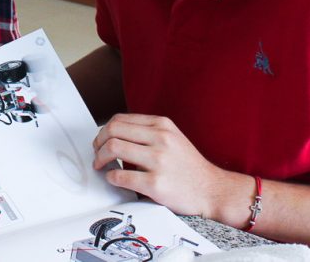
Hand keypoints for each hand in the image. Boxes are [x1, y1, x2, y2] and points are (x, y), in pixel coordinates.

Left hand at [93, 113, 237, 221]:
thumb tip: (115, 134)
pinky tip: (114, 179)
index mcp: (162, 125)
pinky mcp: (155, 183)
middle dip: (98, 143)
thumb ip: (147, 133)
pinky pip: (120, 175)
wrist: (213, 190)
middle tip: (97, 154)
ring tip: (102, 166)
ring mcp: (158, 160)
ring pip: (113, 148)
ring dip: (100, 158)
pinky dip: (111, 177)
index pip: (120, 119)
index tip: (101, 141)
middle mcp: (160, 138)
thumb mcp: (172, 138)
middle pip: (112, 130)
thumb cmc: (190, 167)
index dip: (104, 131)